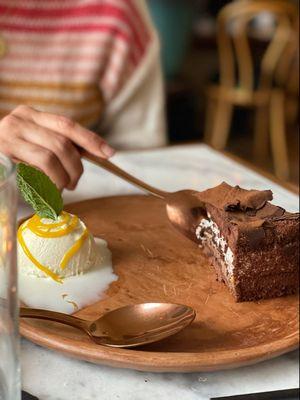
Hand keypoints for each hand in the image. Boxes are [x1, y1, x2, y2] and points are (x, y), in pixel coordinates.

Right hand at [0, 105, 114, 189]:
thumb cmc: (11, 156)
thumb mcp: (35, 144)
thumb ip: (58, 145)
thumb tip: (95, 152)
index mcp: (32, 115)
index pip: (67, 125)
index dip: (90, 139)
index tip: (109, 153)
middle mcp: (19, 119)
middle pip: (62, 143)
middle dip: (76, 167)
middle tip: (74, 183)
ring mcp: (8, 135)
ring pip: (50, 157)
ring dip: (62, 178)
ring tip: (62, 188)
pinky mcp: (2, 154)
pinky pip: (34, 171)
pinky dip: (47, 183)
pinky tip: (46, 189)